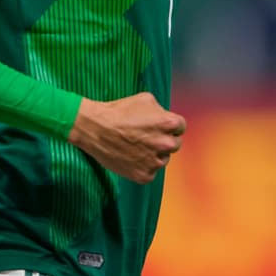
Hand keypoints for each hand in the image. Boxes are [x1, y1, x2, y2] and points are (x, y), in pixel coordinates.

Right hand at [67, 92, 184, 184]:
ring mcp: (155, 161)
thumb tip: (166, 117)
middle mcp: (165, 144)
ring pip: (163, 159)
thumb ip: (161, 110)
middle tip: (147, 137)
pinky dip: (143, 166)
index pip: (180, 127)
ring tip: (137, 146)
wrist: (95, 129)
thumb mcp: (145, 99)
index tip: (158, 126)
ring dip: (154, 154)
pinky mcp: (144, 176)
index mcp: (169, 123)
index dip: (169, 125)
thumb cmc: (119, 111)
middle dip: (164, 139)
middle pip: (175, 144)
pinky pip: (151, 172)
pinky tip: (132, 157)